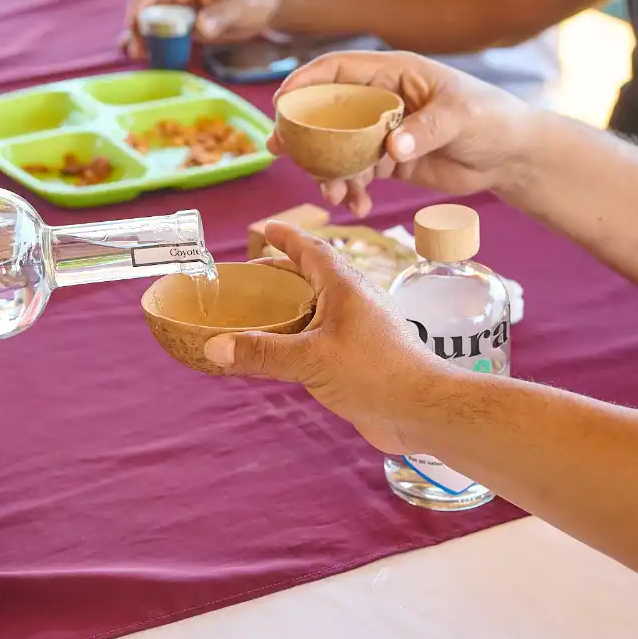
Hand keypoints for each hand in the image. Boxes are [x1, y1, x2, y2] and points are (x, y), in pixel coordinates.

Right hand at [120, 0, 284, 58]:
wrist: (270, 6)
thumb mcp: (240, 4)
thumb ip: (221, 14)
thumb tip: (201, 26)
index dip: (139, 8)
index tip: (132, 27)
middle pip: (148, 10)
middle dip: (136, 28)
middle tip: (135, 51)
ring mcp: (183, 13)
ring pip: (153, 25)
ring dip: (143, 39)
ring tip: (137, 56)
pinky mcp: (189, 30)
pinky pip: (167, 38)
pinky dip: (157, 47)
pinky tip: (149, 59)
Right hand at [202, 222, 446, 455]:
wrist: (422, 410)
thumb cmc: (375, 373)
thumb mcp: (310, 360)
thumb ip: (262, 352)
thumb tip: (215, 347)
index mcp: (344, 286)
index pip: (312, 250)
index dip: (287, 238)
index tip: (266, 228)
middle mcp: (354, 301)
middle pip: (313, 276)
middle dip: (282, 274)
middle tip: (251, 278)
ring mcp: (360, 328)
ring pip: (319, 307)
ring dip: (292, 306)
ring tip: (261, 314)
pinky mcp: (362, 355)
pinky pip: (323, 335)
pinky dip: (301, 335)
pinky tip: (285, 351)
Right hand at [268, 51, 535, 217]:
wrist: (512, 156)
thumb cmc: (493, 118)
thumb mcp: (462, 116)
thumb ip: (425, 129)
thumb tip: (391, 146)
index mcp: (393, 74)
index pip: (338, 69)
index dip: (305, 81)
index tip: (282, 101)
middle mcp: (381, 100)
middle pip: (327, 111)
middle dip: (301, 132)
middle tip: (279, 152)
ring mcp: (382, 131)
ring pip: (337, 149)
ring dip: (327, 172)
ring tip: (332, 195)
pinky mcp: (388, 160)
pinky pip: (357, 175)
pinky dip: (352, 192)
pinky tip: (357, 206)